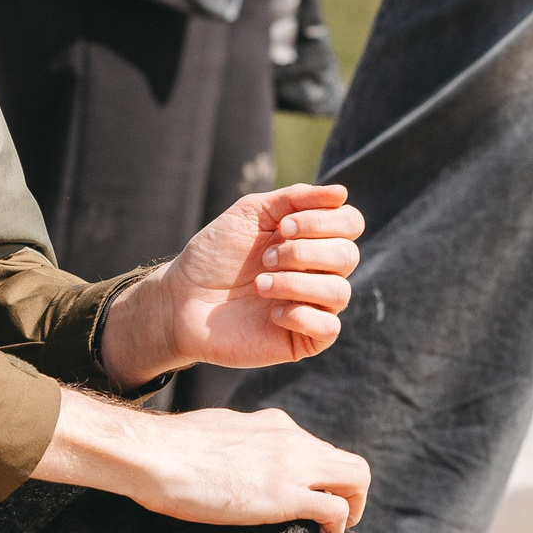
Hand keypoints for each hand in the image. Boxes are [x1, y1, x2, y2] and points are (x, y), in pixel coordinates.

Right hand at [32, 391, 368, 532]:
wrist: (155, 454)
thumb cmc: (171, 448)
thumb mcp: (217, 431)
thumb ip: (239, 442)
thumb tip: (234, 460)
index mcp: (273, 425)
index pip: (317, 447)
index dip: (322, 476)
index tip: (312, 495)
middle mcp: (290, 438)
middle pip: (348, 462)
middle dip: (350, 493)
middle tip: (333, 519)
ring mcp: (291, 464)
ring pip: (356, 477)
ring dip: (354, 506)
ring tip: (334, 529)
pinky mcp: (284, 494)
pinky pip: (336, 507)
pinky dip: (339, 523)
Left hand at [99, 184, 361, 386]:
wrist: (182, 298)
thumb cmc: (215, 255)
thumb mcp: (251, 213)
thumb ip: (294, 198)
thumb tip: (341, 193)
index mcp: (311, 239)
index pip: (350, 224)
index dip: (324, 221)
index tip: (282, 226)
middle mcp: (318, 272)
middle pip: (348, 255)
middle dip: (304, 252)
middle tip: (265, 257)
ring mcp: (312, 306)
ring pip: (339, 292)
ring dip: (296, 283)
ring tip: (260, 285)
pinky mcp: (302, 340)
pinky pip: (328, 328)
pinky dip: (301, 315)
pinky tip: (271, 313)